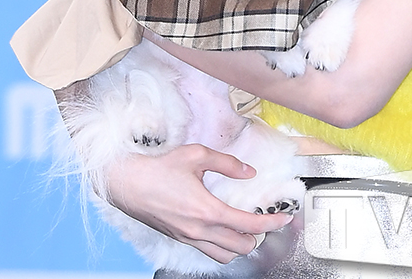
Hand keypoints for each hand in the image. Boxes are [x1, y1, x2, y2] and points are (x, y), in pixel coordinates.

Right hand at [105, 143, 294, 263]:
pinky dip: (221, 246)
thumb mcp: (197, 155)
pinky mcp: (180, 238)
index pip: (248, 224)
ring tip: (247, 228)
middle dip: (258, 236)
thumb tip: (248, 171)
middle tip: (265, 220)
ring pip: (224, 255)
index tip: (284, 219)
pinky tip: (223, 230)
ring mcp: (188, 238)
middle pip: (240, 247)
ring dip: (239, 245)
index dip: (271, 223)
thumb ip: (227, 163)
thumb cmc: (159, 168)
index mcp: (207, 210)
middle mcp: (199, 230)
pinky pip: (207, 251)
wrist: (128, 184)